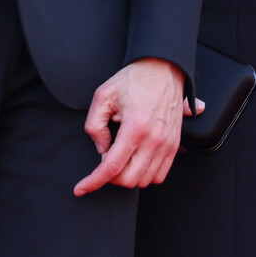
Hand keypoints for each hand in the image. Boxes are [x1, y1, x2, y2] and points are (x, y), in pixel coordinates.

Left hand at [75, 58, 188, 195]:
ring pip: (144, 180)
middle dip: (110, 177)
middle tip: (104, 160)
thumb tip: (102, 149)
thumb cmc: (134, 79)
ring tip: (121, 156)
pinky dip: (145, 175)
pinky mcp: (175, 144)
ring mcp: (168, 143)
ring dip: (128, 175)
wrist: (163, 68)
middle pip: (128, 179)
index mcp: (136, 126)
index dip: (93, 182)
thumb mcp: (103, 96)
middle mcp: (155, 138)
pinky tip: (135, 161)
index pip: (112, 167)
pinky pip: (160, 175)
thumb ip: (94, 126)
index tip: (81, 188)